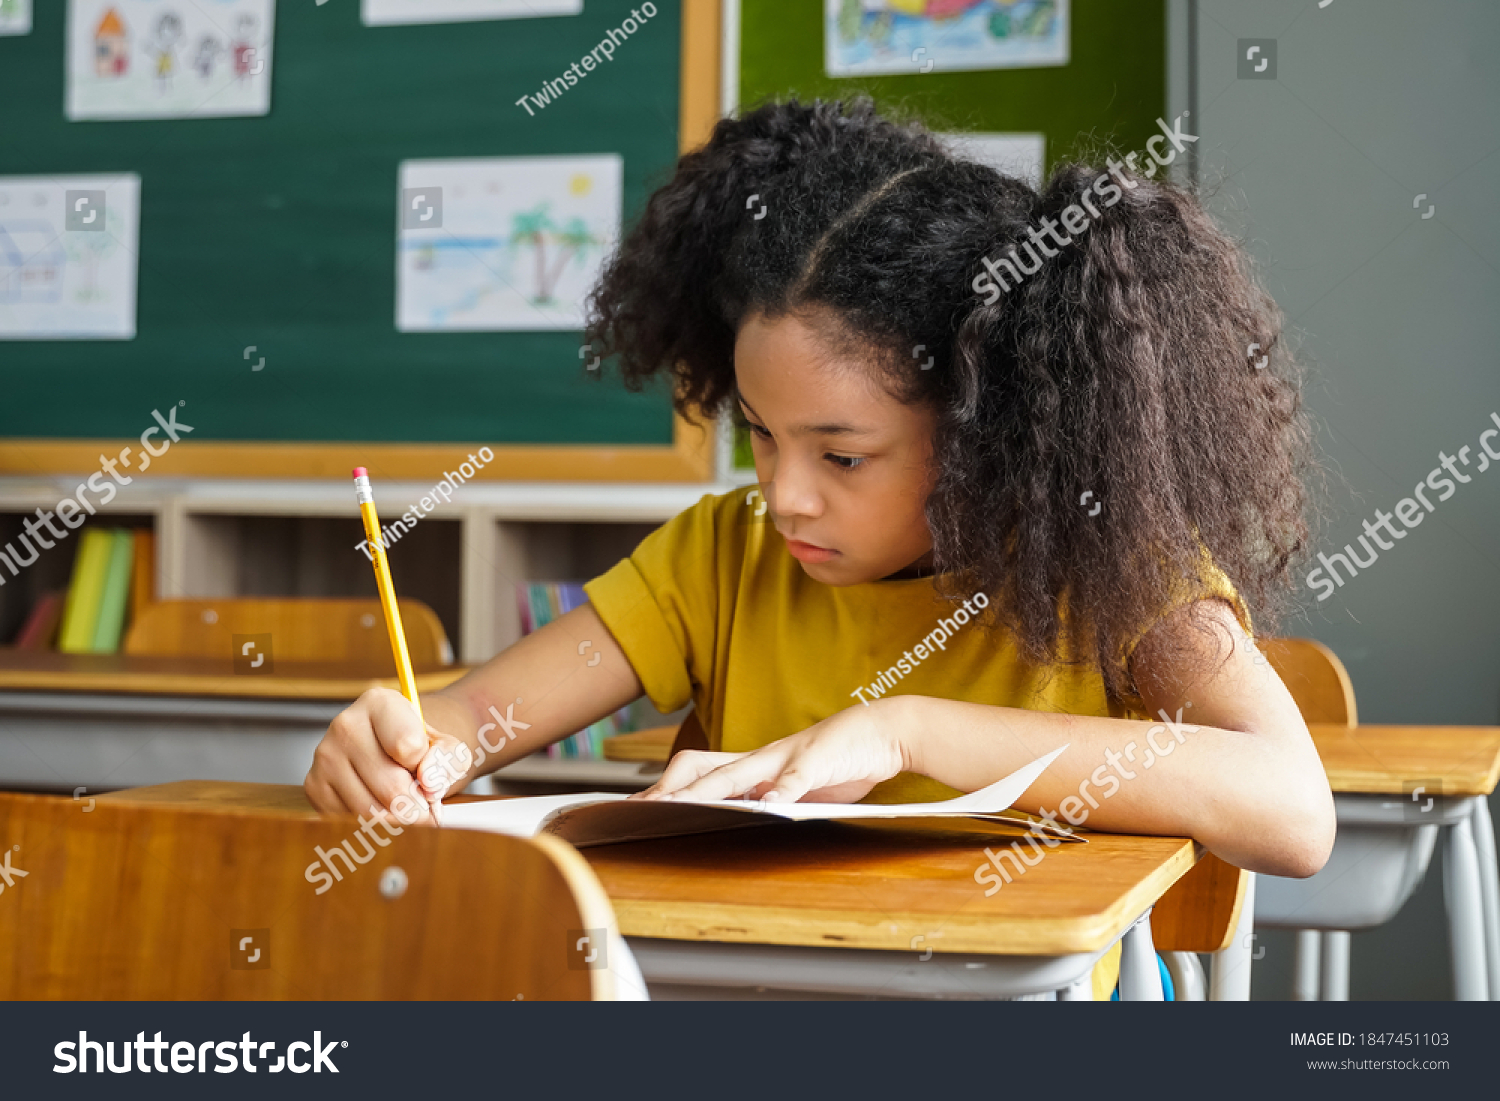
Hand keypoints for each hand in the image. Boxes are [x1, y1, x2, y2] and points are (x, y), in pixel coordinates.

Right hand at [304, 687, 470, 823]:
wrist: (391, 752)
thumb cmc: (420, 748)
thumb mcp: (446, 746)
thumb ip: (447, 760)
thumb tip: (429, 782)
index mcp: (380, 703)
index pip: (408, 747)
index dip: (425, 767)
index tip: (424, 765)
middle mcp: (346, 724)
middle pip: (391, 787)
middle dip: (416, 804)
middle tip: (424, 802)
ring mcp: (325, 756)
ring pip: (370, 811)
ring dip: (396, 819)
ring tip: (404, 804)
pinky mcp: (314, 785)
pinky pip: (349, 821)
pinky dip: (372, 823)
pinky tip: (380, 806)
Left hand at [632, 701, 908, 804]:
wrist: (882, 731)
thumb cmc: (836, 759)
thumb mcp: (795, 783)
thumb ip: (768, 797)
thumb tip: (744, 818)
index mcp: (752, 764)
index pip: (695, 771)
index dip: (663, 788)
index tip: (632, 808)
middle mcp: (759, 758)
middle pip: (701, 769)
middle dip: (668, 792)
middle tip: (637, 812)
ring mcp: (784, 758)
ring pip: (735, 773)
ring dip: (705, 792)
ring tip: (676, 808)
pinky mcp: (816, 761)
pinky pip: (794, 777)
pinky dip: (780, 792)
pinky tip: (770, 807)